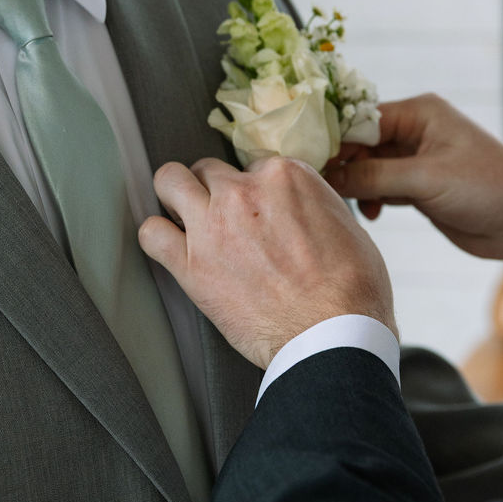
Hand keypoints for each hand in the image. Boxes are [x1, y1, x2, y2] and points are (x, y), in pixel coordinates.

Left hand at [138, 156, 397, 369]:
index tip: (259, 213)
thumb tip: (300, 212)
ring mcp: (213, 225)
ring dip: (175, 197)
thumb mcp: (346, 226)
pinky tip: (168, 248)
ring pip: (169, 181)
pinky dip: (156, 238)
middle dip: (215, 192)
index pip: (254, 167)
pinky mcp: (190, 264)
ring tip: (184, 217)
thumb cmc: (352, 291)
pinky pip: (150, 233)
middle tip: (224, 220)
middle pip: (210, 170)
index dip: (255, 192)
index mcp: (286, 177)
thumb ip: (313, 207)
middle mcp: (245, 192)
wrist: (334, 335)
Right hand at [326, 94, 502, 278]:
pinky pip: (381, 187)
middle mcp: (415, 131)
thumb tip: (328, 176)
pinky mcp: (419, 187)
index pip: (360, 119)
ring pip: (368, 168)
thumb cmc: (487, 188)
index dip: (334, 140)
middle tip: (321, 188)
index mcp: (419, 113)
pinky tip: (371, 214)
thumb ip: (375, 176)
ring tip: (350, 204)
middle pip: (360, 143)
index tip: (307, 160)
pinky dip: (371, 199)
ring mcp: (416, 160)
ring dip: (357, 186)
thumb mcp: (426, 179)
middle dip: (342, 165)